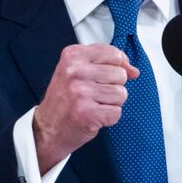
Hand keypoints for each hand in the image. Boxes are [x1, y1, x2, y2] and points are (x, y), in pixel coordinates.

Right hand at [33, 44, 138, 172]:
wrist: (47, 129)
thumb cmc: (65, 99)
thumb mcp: (78, 70)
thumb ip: (106, 63)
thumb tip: (134, 71)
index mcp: (73, 55)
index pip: (114, 53)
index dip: (118, 66)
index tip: (107, 77)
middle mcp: (75, 71)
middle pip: (121, 74)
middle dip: (113, 87)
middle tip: (93, 95)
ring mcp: (80, 92)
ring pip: (121, 94)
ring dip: (111, 104)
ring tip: (93, 105)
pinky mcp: (87, 113)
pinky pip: (116, 112)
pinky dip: (108, 118)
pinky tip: (93, 117)